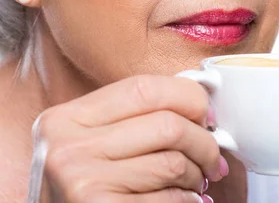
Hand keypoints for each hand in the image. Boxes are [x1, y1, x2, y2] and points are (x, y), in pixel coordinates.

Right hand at [27, 75, 226, 202]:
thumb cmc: (79, 192)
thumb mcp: (84, 145)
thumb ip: (129, 120)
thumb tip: (198, 106)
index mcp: (65, 119)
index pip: (143, 88)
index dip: (188, 97)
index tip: (206, 115)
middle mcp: (68, 148)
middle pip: (166, 125)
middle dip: (204, 143)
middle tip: (212, 158)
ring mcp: (82, 182)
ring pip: (173, 164)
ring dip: (197, 175)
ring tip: (195, 183)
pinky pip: (169, 199)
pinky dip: (187, 201)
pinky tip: (185, 201)